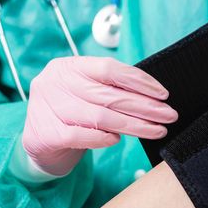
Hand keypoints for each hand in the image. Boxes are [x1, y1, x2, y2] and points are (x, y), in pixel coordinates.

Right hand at [23, 56, 177, 174]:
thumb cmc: (72, 111)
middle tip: (169, 115)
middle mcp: (56, 83)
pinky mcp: (46, 134)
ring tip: (158, 130)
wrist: (39, 141)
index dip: (139, 81)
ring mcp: (49, 108)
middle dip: (146, 106)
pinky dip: (104, 138)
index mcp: (69, 66)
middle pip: (110, 95)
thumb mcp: (85, 91)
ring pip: (101, 116)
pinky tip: (119, 139)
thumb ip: (110, 88)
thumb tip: (154, 97)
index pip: (110, 68)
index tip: (163, 94)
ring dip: (135, 125)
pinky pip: (83, 136)